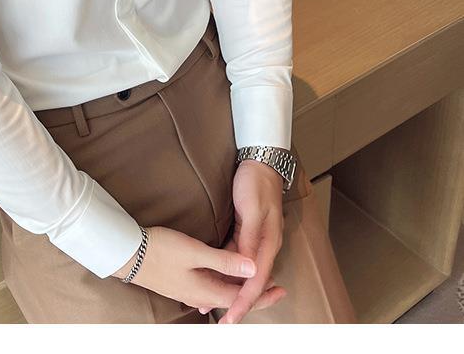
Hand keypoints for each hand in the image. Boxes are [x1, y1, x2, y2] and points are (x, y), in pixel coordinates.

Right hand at [110, 223, 283, 315]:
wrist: (129, 253)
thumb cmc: (161, 250)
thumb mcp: (195, 252)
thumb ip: (225, 261)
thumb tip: (253, 268)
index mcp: (206, 290)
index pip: (241, 297)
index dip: (262, 294)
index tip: (280, 289)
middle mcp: (199, 296)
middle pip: (233, 298)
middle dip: (254, 293)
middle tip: (275, 287)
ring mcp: (188, 291)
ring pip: (221, 293)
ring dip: (239, 288)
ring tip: (253, 280)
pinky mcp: (180, 283)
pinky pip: (209, 288)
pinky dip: (223, 285)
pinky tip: (223, 280)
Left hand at [201, 159, 287, 322]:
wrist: (259, 162)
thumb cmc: (256, 183)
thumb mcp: (251, 209)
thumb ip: (248, 238)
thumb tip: (246, 266)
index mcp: (269, 242)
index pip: (256, 280)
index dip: (244, 301)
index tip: (232, 317)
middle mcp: (264, 245)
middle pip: (251, 281)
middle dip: (237, 301)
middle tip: (222, 319)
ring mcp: (256, 240)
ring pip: (243, 271)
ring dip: (230, 286)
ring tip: (213, 303)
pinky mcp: (246, 233)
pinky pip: (237, 258)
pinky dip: (227, 269)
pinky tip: (216, 275)